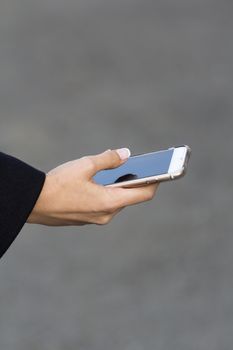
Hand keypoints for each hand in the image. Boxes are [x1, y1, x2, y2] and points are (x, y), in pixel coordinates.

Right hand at [27, 148, 158, 225]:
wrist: (33, 202)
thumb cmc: (59, 184)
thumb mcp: (85, 165)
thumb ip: (109, 159)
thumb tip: (126, 154)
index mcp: (111, 202)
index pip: (144, 194)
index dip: (156, 181)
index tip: (164, 171)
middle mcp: (107, 214)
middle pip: (129, 197)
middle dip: (133, 181)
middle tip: (134, 165)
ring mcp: (96, 219)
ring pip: (115, 201)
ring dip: (117, 187)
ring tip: (113, 171)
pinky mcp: (87, 219)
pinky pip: (103, 206)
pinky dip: (106, 194)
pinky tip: (96, 183)